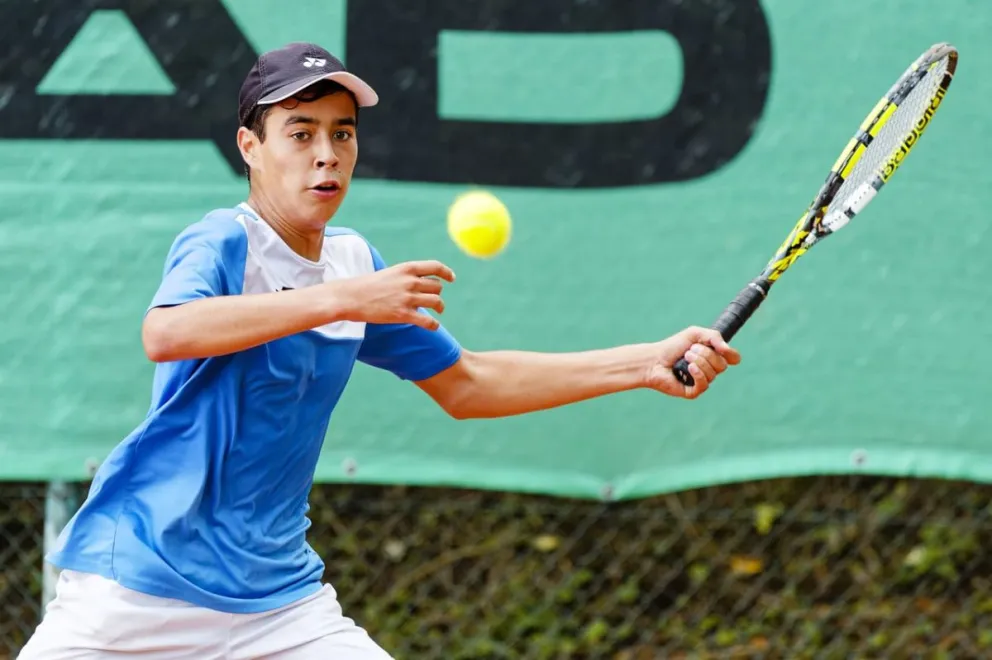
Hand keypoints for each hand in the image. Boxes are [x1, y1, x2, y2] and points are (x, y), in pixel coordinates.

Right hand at [335, 260, 455, 329]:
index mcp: (407, 268)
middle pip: (437, 287)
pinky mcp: (403, 314)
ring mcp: (407, 298)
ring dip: (440, 307)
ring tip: (438, 311)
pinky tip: (433, 326)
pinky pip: (428, 321)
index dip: (446, 273)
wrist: (351, 297)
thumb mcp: (390, 274)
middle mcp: (410, 282)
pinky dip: (433, 325)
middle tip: (435, 301)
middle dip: (437, 294)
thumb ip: (406, 277)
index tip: (451, 278)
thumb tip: (421, 283)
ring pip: (436, 302)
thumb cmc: (368, 286)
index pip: (435, 267)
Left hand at [645, 326, 741, 398]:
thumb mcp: (694, 334)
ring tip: (685, 357)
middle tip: (690, 349)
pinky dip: (698, 374)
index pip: (733, 358)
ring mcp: (702, 381)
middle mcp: (710, 370)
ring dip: (699, 362)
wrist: (654, 359)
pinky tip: (689, 368)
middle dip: (706, 354)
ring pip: (713, 374)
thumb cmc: (673, 346)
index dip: (732, 355)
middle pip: (722, 365)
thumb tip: (727, 350)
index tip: (723, 349)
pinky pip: (704, 384)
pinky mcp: (693, 391)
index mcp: (712, 356)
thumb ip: (713, 337)